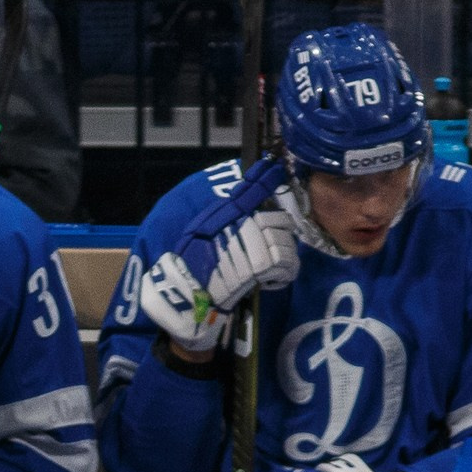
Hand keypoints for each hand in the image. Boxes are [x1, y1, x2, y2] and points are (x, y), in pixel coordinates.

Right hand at [141, 156, 301, 350]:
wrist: (187, 303)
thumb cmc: (192, 272)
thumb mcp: (199, 238)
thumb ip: (220, 219)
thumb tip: (244, 198)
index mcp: (218, 218)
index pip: (246, 192)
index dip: (263, 179)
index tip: (273, 169)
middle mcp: (233, 227)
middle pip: (275, 220)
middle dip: (281, 234)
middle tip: (275, 248)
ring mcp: (245, 247)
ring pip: (283, 243)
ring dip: (285, 258)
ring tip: (274, 269)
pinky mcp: (254, 270)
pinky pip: (283, 264)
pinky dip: (283, 274)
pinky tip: (272, 280)